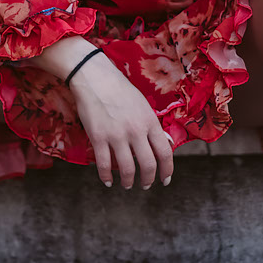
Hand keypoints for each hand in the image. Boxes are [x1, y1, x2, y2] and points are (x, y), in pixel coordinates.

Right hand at [67, 51, 174, 189]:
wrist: (94, 77)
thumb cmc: (119, 89)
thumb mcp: (142, 105)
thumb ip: (151, 125)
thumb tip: (163, 144)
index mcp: (149, 121)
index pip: (165, 152)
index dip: (167, 170)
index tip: (165, 179)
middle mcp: (135, 130)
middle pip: (148, 164)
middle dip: (148, 180)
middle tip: (145, 185)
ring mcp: (116, 135)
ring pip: (127, 168)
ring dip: (128, 181)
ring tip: (127, 184)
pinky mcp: (98, 137)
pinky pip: (104, 164)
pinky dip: (106, 177)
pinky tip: (107, 181)